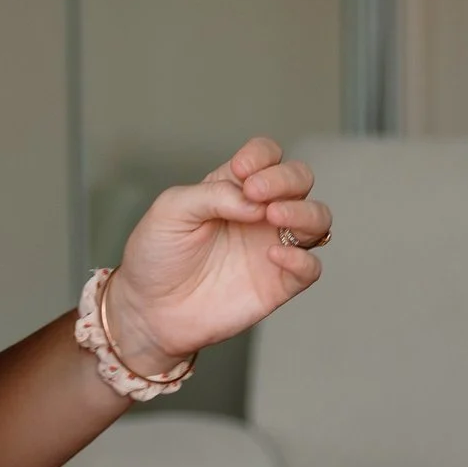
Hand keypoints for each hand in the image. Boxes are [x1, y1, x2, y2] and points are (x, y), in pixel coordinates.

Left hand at [107, 138, 329, 377]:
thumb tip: (254, 201)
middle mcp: (261, 214)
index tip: (239, 171)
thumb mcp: (171, 210)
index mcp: (235, 190)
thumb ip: (212, 194)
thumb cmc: (156, 257)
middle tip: (256, 193)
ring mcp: (274, 247)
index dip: (261, 156)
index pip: (268, 156)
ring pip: (318, 219)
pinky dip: (302, 259)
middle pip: (301, 179)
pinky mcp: (280, 283)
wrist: (149, 310)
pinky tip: (274, 256)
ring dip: (303, 212)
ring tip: (273, 217)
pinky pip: (311, 267)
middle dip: (286, 178)